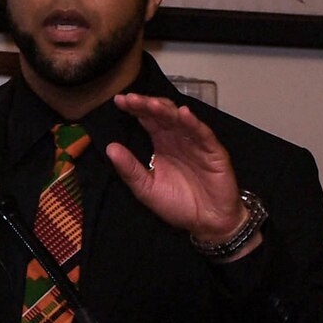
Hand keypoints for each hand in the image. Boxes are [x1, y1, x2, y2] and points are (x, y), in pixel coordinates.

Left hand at [106, 93, 249, 242]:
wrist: (207, 223)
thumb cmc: (177, 204)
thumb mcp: (146, 189)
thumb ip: (130, 169)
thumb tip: (109, 148)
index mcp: (161, 144)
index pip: (146, 120)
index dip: (135, 109)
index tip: (119, 101)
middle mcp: (177, 138)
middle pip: (161, 114)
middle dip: (146, 105)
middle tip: (130, 99)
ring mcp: (196, 142)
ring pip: (180, 120)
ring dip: (166, 110)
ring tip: (151, 104)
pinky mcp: (213, 151)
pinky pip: (203, 134)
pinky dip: (194, 123)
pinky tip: (183, 114)